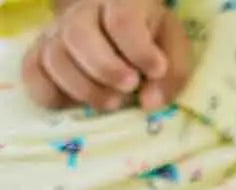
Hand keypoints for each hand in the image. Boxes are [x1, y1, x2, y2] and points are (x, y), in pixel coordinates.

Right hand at [21, 0, 190, 111]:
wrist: (118, 30)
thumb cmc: (152, 43)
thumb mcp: (174, 52)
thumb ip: (172, 75)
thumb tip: (150, 103)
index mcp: (120, 3)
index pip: (121, 19)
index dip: (138, 49)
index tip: (156, 70)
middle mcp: (81, 14)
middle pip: (78, 35)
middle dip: (105, 69)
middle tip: (128, 88)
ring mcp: (57, 34)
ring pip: (54, 57)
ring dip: (85, 88)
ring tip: (113, 102)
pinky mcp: (41, 57)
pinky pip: (33, 74)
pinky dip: (51, 95)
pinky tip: (77, 105)